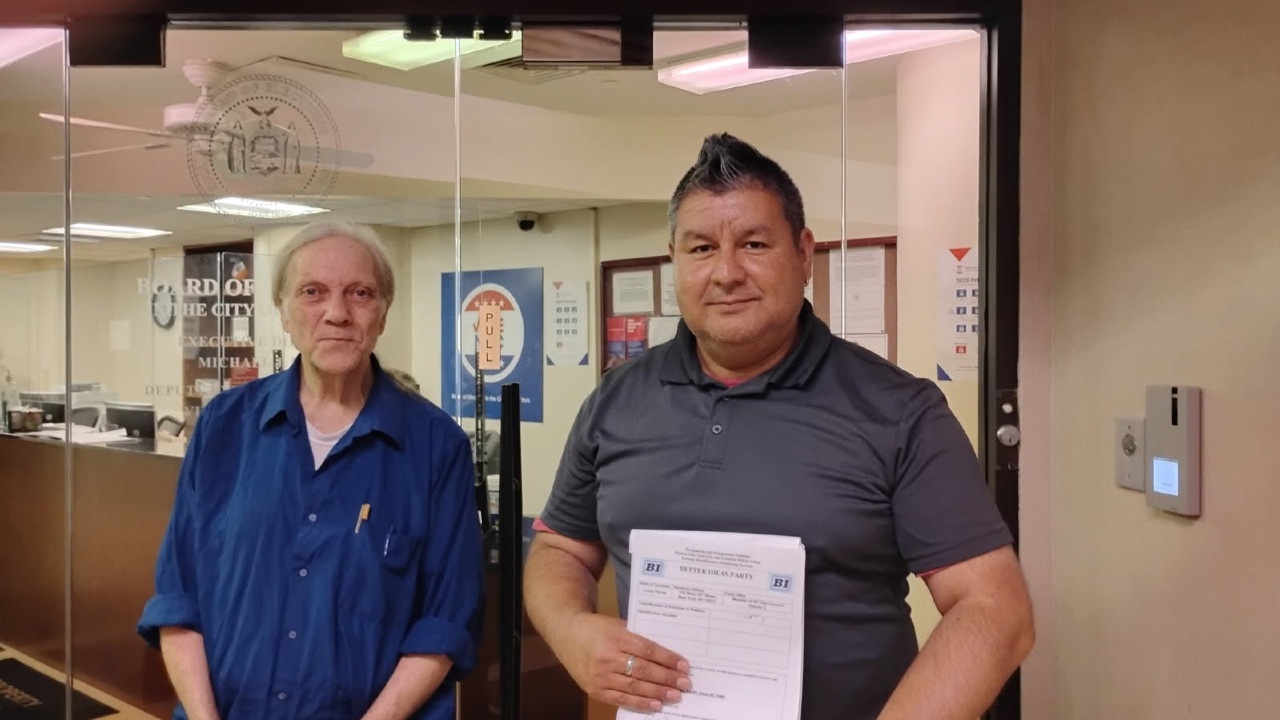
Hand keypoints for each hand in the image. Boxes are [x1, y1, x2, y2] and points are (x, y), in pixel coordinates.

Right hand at [556, 612, 691, 711]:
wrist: (566, 633)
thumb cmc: (597, 628)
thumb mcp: (617, 626)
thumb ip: (637, 640)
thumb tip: (666, 658)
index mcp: (616, 637)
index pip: (647, 650)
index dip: (667, 659)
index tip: (684, 666)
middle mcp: (608, 657)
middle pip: (643, 670)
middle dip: (667, 678)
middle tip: (685, 683)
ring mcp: (600, 675)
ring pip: (634, 687)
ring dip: (658, 692)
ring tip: (675, 696)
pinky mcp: (595, 689)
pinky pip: (621, 699)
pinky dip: (640, 703)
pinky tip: (656, 705)